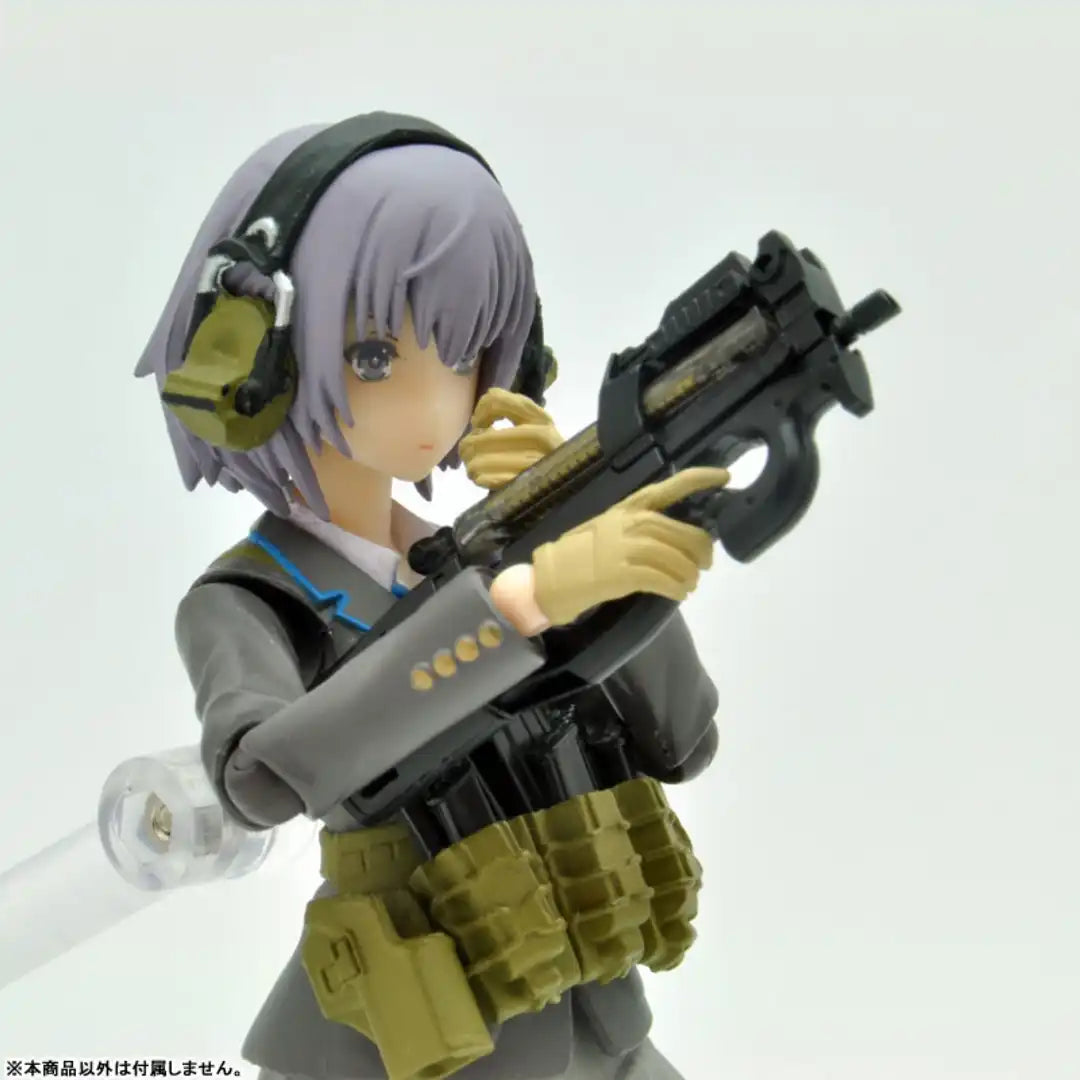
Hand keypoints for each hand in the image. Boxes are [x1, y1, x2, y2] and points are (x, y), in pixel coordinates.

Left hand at [459, 388, 563, 490]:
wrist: (571, 483)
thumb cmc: (542, 454)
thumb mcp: (534, 427)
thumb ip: (511, 412)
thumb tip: (478, 419)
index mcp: (541, 417)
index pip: (497, 401)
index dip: (480, 412)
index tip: (479, 425)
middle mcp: (541, 436)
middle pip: (483, 437)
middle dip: (469, 447)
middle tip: (469, 453)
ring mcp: (535, 463)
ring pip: (481, 461)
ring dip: (472, 466)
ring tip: (476, 469)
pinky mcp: (527, 486)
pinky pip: (488, 479)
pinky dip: (481, 479)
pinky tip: (485, 479)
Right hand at [490, 467, 728, 633]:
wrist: (549, 579)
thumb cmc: (577, 555)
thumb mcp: (607, 529)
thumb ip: (638, 527)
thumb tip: (675, 539)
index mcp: (628, 507)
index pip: (670, 486)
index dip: (700, 479)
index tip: (724, 477)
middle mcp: (631, 522)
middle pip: (684, 532)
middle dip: (701, 551)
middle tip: (704, 565)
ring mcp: (627, 547)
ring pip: (677, 558)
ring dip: (690, 574)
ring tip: (689, 584)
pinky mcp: (624, 573)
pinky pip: (664, 580)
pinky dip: (677, 588)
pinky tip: (679, 594)